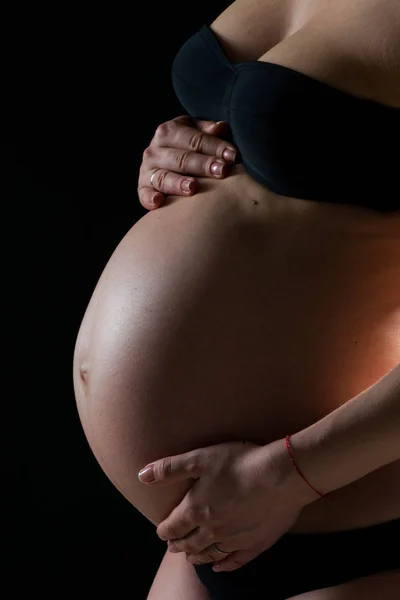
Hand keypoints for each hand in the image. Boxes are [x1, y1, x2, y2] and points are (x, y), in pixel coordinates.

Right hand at [138, 115, 237, 210]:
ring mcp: (147, 171)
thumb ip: (208, 131)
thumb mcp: (197, 134)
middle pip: (182, 159)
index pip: (195, 139)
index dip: (215, 146)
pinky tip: (159, 202)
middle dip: (203, 165)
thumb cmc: (188, 149)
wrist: (164, 163)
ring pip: (163, 177)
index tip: (233, 155)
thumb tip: (222, 127)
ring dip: (178, 183)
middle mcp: (154, 150)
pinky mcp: (143, 189)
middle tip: (222, 171)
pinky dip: (150, 198)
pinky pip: (145, 195)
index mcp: (168, 132)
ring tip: (193, 187)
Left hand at [138, 439, 306, 571]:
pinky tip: (220, 566)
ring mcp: (234, 540)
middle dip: (179, 545)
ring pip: (210, 554)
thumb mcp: (199, 458)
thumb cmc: (238, 462)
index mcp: (196, 510)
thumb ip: (170, 468)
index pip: (173, 526)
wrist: (280, 476)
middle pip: (190, 543)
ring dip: (197, 557)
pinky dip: (224, 565)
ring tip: (191, 558)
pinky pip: (235, 560)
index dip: (165, 530)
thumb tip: (141, 475)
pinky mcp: (256, 544)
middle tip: (173, 547)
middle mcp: (212, 530)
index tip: (162, 532)